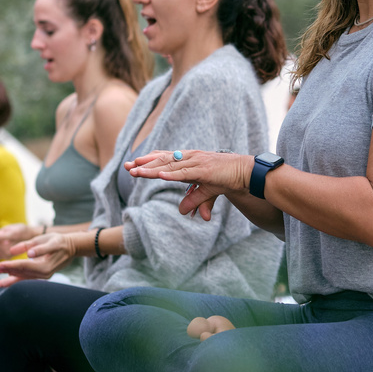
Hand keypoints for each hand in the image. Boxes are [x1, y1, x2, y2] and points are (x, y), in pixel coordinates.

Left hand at [0, 232, 74, 287]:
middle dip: (7, 272)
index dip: (9, 265)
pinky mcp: (43, 274)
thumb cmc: (60, 241)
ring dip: (11, 279)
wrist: (72, 247)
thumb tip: (20, 253)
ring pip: (24, 277)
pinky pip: (29, 277)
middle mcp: (44, 273)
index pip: (23, 266)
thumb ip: (34, 246)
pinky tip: (10, 278)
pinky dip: (19, 278)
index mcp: (45, 265)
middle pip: (22, 273)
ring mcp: (44, 275)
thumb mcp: (48, 240)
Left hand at [126, 150, 253, 219]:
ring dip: (152, 169)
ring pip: (170, 166)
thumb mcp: (207, 192)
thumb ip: (194, 201)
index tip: (132, 165)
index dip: (148, 161)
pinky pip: (185, 173)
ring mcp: (197, 162)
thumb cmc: (227, 179)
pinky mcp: (204, 170)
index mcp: (190, 160)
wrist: (246, 173)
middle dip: (144, 164)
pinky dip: (172, 174)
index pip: (165, 158)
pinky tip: (159, 176)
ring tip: (136, 172)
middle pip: (163, 160)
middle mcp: (191, 158)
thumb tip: (184, 213)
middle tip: (126, 167)